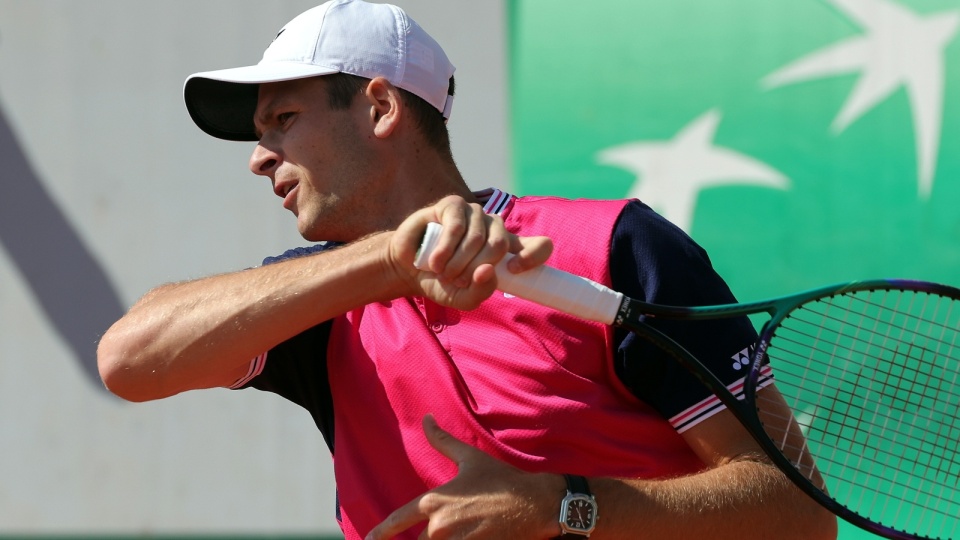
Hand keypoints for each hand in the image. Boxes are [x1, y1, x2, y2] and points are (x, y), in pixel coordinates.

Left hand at [365, 415, 563, 539]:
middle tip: (456, 523)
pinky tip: (468, 538)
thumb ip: (442, 440)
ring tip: (463, 529)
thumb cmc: (501, 479)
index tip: (370, 539)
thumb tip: (427, 418)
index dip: (381, 532)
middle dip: (432, 536)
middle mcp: (440, 524)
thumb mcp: (470, 457)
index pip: (399, 520)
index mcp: (435, 500)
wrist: (533, 503)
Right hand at [388, 195, 551, 309]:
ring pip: (477, 238)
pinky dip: (444, 249)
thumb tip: (488, 271)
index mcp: (506, 250)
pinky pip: (457, 226)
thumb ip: (480, 292)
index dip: (533, 256)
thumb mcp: (462, 298)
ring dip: (455, 263)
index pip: (540, 245)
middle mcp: (494, 229)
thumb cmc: (440, 282)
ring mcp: (475, 215)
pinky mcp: (454, 205)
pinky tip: (433, 260)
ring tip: (440, 270)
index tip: (513, 271)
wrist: (407, 269)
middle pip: (500, 245)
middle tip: (456, 279)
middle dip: (475, 268)